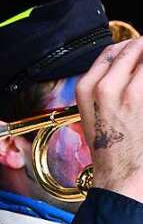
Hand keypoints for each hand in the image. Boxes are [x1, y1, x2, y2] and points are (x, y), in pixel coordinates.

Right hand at [76, 38, 142, 201]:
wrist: (122, 177)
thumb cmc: (112, 149)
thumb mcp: (93, 114)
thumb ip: (105, 86)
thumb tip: (129, 64)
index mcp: (86, 88)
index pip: (112, 51)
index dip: (132, 51)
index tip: (140, 58)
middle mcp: (104, 85)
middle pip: (134, 47)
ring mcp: (128, 91)